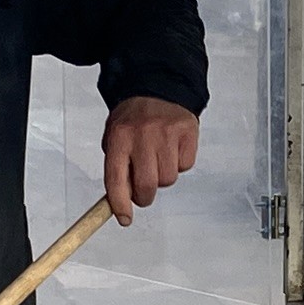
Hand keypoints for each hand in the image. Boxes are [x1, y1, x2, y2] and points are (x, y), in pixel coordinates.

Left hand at [102, 96, 198, 218]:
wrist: (157, 86)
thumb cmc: (133, 117)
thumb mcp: (115, 136)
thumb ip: (117, 167)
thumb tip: (122, 201)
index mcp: (119, 137)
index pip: (116, 179)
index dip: (120, 204)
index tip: (124, 218)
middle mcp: (142, 135)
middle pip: (146, 186)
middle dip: (144, 196)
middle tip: (143, 191)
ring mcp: (167, 134)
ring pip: (168, 180)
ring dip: (162, 177)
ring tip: (158, 158)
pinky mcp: (187, 133)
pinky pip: (185, 166)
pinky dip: (179, 163)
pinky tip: (172, 149)